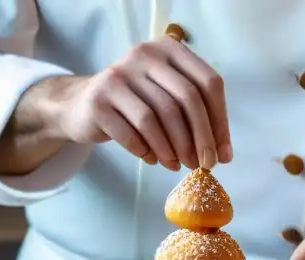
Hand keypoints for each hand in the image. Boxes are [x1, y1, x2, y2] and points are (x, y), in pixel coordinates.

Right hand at [47, 37, 230, 170]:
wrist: (82, 105)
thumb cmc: (134, 104)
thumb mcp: (165, 95)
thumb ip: (194, 114)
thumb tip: (222, 153)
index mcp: (168, 49)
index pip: (208, 83)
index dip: (220, 121)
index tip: (223, 154)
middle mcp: (144, 56)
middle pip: (186, 100)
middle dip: (200, 139)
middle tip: (203, 165)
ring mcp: (118, 77)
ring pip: (158, 118)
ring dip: (173, 149)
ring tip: (178, 165)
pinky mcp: (99, 102)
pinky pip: (131, 134)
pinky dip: (147, 151)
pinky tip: (153, 160)